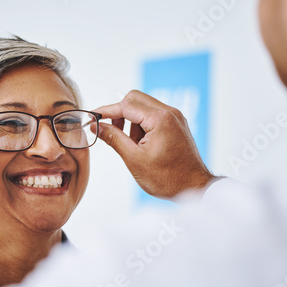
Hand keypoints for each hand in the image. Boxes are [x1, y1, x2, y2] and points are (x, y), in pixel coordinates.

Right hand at [94, 90, 214, 197]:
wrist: (194, 188)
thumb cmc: (168, 178)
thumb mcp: (134, 159)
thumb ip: (113, 138)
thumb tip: (96, 126)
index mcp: (160, 119)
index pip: (125, 105)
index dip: (106, 111)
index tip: (92, 118)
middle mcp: (170, 112)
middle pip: (134, 99)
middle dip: (119, 113)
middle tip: (111, 132)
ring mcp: (175, 117)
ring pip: (143, 106)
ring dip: (131, 121)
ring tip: (132, 145)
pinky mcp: (176, 124)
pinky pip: (153, 115)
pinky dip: (142, 125)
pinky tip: (141, 144)